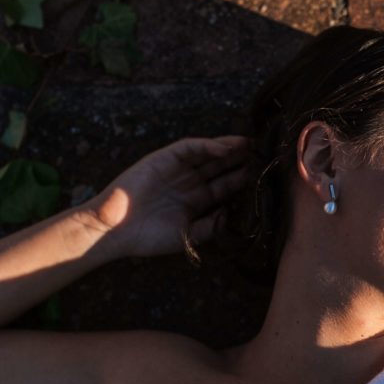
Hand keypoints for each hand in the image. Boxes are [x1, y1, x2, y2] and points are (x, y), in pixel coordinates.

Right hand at [81, 136, 253, 258]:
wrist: (115, 230)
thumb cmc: (148, 237)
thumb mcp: (188, 236)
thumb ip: (211, 226)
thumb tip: (232, 213)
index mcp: (197, 201)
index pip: (227, 187)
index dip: (245, 181)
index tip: (267, 178)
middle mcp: (190, 183)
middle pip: (222, 168)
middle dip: (243, 161)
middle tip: (267, 154)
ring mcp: (178, 169)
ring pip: (210, 154)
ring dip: (230, 149)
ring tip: (252, 145)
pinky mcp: (164, 158)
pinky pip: (191, 148)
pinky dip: (208, 146)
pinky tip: (225, 149)